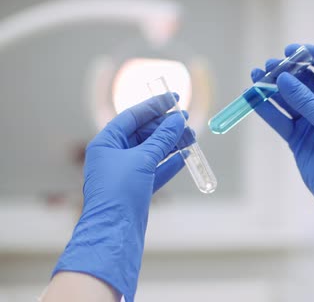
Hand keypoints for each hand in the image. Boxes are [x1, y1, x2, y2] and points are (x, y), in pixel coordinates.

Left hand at [53, 94, 186, 301]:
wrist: (114, 232)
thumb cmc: (120, 192)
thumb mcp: (142, 160)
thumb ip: (161, 138)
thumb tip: (177, 120)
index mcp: (106, 143)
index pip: (132, 116)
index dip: (154, 106)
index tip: (174, 98)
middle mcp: (114, 155)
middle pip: (143, 133)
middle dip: (166, 127)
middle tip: (187, 121)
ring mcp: (125, 172)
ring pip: (152, 151)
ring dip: (171, 143)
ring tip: (191, 138)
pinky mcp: (136, 188)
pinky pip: (155, 169)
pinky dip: (169, 163)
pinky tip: (184, 156)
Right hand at [251, 44, 313, 273]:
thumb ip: (306, 100)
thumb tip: (283, 78)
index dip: (311, 54)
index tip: (291, 50)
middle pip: (304, 80)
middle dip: (286, 70)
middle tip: (269, 66)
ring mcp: (310, 121)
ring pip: (288, 99)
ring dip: (271, 88)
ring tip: (255, 77)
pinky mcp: (297, 138)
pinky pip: (279, 119)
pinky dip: (265, 109)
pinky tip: (252, 98)